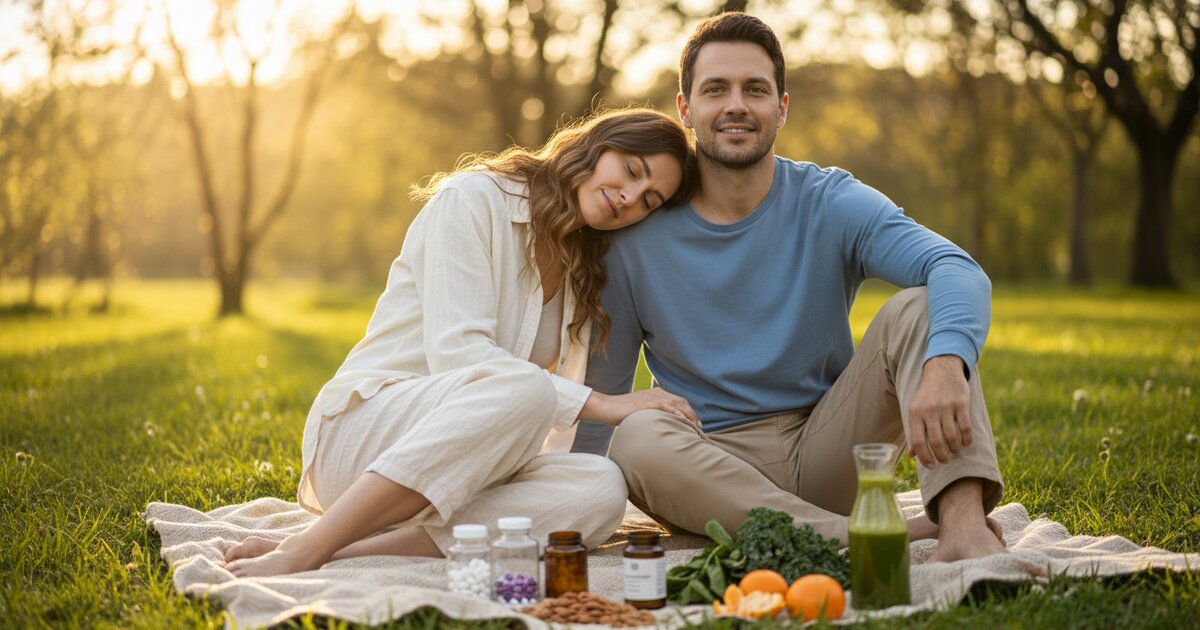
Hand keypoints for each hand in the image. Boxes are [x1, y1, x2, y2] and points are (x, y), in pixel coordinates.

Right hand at [580, 388, 700, 429]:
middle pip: (681, 402)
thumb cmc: (620, 412)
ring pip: (678, 404)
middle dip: (692, 414)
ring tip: (696, 427)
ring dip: (689, 416)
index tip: (695, 422)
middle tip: (699, 427)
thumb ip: (649, 415)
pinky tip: (684, 422)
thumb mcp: (638, 412)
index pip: (678, 401)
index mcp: (655, 394)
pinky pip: (668, 407)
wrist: (607, 406)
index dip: (688, 411)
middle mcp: (657, 393)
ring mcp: (653, 397)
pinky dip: (678, 414)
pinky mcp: (649, 403)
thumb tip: (656, 426)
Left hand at [907, 355, 971, 467]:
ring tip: (954, 451)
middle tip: (945, 460)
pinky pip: (965, 427)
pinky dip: (966, 439)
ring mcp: (946, 406)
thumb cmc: (926, 395)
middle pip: (936, 442)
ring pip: (951, 437)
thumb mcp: (915, 410)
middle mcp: (929, 410)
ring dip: (954, 449)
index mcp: (915, 413)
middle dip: (942, 456)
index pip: (918, 441)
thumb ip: (914, 432)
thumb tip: (911, 455)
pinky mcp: (961, 403)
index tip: (931, 466)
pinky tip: (965, 442)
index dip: (925, 458)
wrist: (941, 369)